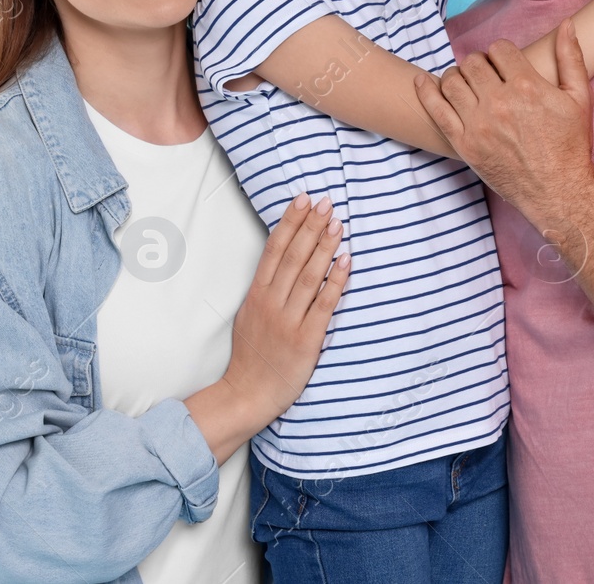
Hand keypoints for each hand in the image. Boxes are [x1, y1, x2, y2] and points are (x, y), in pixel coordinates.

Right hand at [223, 194, 349, 421]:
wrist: (247, 394)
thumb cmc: (252, 356)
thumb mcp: (249, 315)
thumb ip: (266, 289)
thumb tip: (285, 260)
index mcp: (256, 295)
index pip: (274, 249)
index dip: (290, 222)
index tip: (303, 199)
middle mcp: (271, 304)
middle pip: (293, 256)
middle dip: (310, 226)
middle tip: (325, 202)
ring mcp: (288, 321)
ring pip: (309, 275)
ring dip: (324, 246)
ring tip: (337, 223)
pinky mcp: (306, 339)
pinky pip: (323, 304)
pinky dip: (336, 281)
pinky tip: (346, 261)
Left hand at [415, 20, 593, 224]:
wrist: (557, 190)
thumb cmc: (570, 145)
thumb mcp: (580, 98)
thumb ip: (571, 58)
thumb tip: (567, 25)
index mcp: (526, 86)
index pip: (499, 48)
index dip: (501, 52)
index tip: (504, 64)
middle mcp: (499, 102)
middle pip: (473, 62)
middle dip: (479, 63)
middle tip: (485, 76)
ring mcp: (478, 124)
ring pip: (452, 81)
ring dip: (456, 76)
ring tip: (466, 85)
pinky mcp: (464, 144)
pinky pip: (436, 110)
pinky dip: (426, 91)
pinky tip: (422, 82)